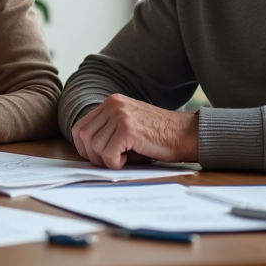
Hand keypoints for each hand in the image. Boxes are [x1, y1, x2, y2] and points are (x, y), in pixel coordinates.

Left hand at [71, 94, 198, 168]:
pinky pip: (108, 153)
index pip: (80, 127)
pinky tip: (128, 160)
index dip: (84, 147)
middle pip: (83, 136)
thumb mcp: (127, 127)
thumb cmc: (157, 137)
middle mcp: (113, 105)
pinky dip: (115, 163)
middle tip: (111, 161)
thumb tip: (86, 152)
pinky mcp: (128, 129)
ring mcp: (120, 115)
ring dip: (106, 160)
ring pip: (94, 146)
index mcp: (111, 103)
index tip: (97, 157)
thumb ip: (107, 133)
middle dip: (93, 155)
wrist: (185, 134)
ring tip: (124, 158)